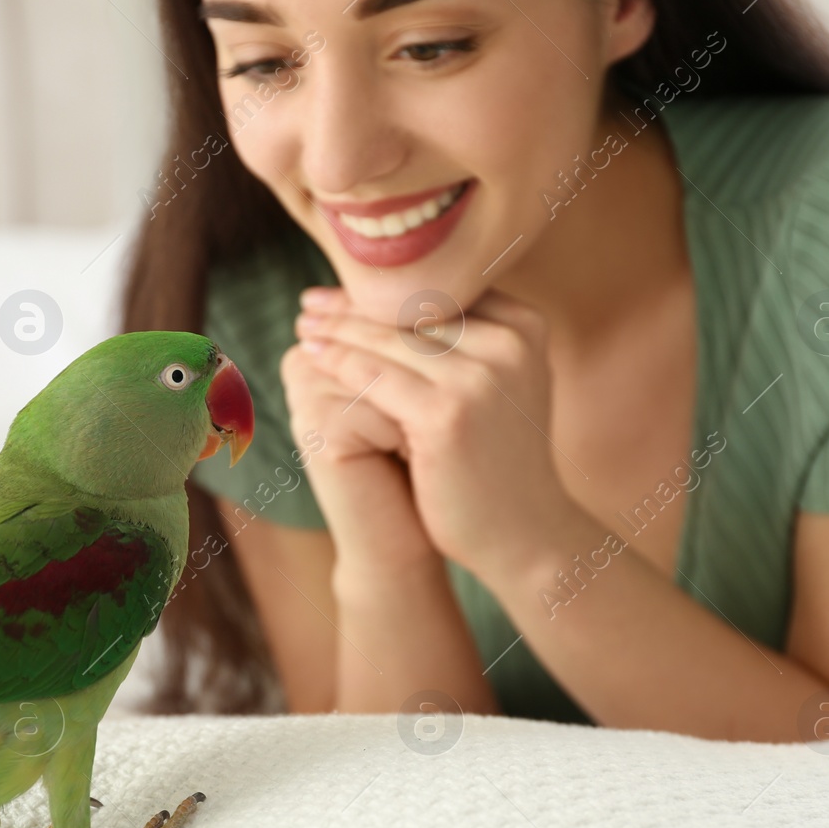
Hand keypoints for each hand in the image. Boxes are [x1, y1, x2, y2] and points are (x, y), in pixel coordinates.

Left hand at [294, 286, 575, 573]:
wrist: (525, 535)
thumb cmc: (500, 462)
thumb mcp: (497, 388)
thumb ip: (466, 343)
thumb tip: (401, 301)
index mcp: (525, 327)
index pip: (439, 294)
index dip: (387, 291)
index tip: (342, 292)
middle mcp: (511, 342)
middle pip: (413, 313)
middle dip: (356, 307)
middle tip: (309, 302)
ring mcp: (480, 378)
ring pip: (389, 341)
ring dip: (338, 330)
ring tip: (303, 326)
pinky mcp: (447, 414)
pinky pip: (375, 378)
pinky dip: (339, 364)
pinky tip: (311, 358)